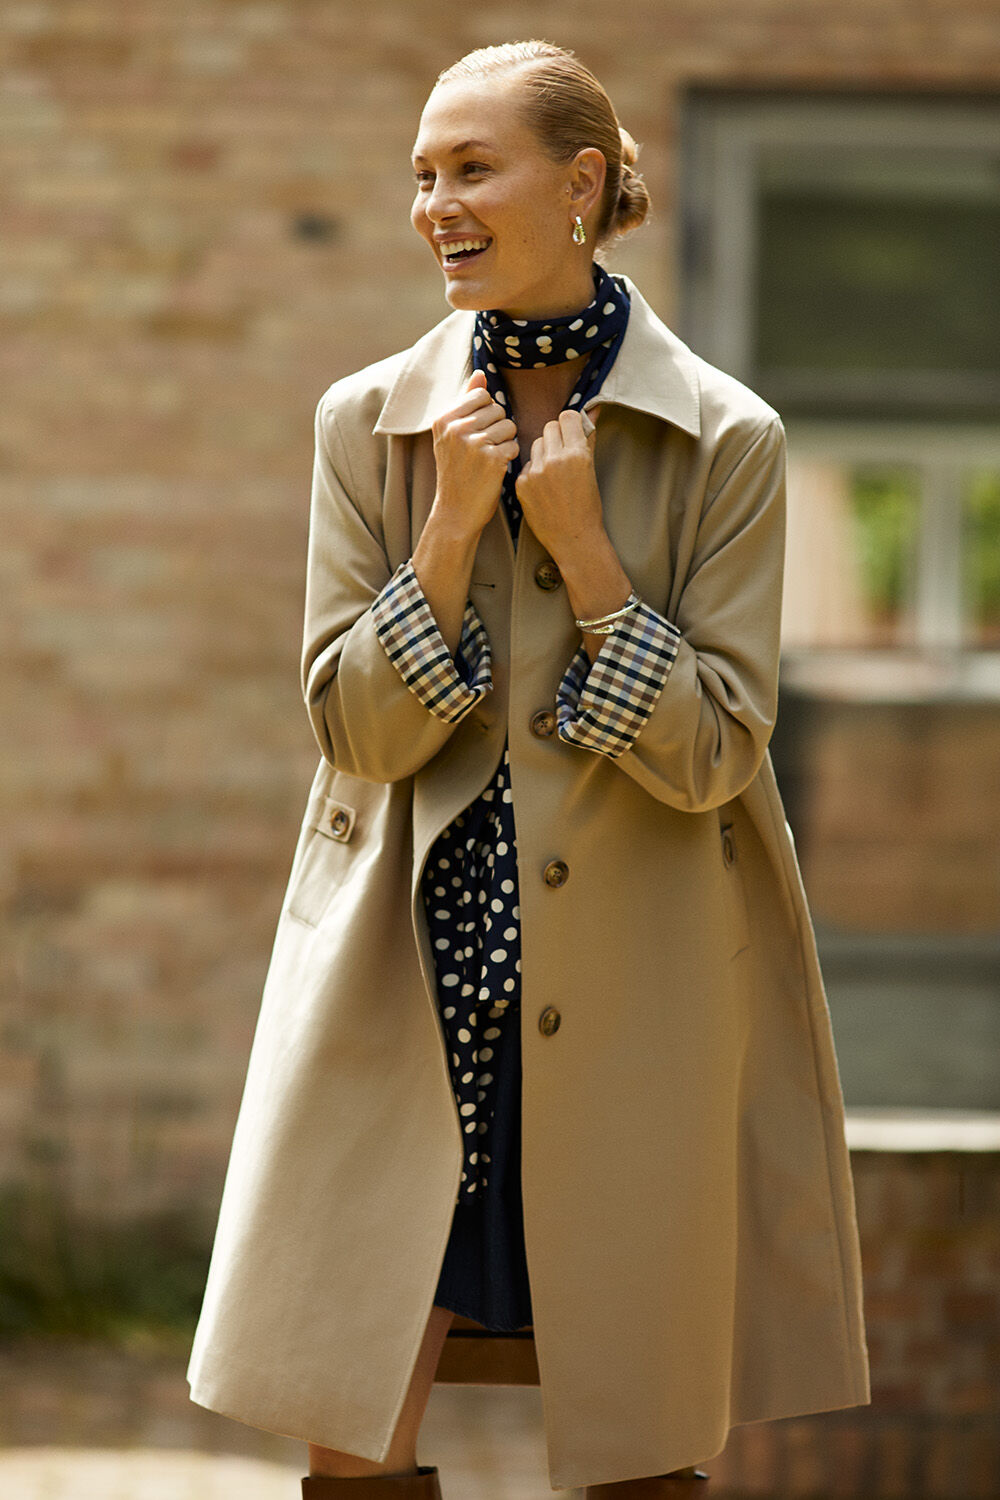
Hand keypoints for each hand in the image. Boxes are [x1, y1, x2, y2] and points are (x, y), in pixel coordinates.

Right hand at [429, 370, 518, 541]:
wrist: (455, 512)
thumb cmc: (457, 472)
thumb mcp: (452, 436)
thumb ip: (467, 402)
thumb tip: (480, 373)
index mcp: (444, 419)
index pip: (482, 396)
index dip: (487, 413)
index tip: (477, 433)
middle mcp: (457, 428)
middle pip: (498, 409)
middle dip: (497, 428)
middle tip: (482, 451)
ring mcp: (474, 444)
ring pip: (509, 426)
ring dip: (505, 442)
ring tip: (489, 459)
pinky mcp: (492, 459)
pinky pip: (514, 445)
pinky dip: (509, 458)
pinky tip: (494, 470)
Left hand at [514, 407, 604, 563]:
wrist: (573, 539)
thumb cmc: (587, 506)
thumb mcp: (591, 470)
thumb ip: (588, 439)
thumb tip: (593, 411)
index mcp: (577, 454)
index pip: (567, 417)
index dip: (570, 425)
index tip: (571, 434)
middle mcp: (555, 460)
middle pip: (550, 426)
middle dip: (556, 437)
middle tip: (563, 455)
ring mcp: (536, 472)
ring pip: (536, 443)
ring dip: (544, 451)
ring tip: (553, 473)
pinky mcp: (521, 483)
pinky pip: (526, 463)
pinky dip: (534, 471)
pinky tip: (543, 487)